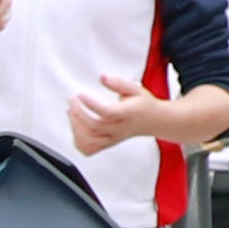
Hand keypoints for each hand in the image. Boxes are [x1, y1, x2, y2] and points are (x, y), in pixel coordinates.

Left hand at [70, 78, 228, 157]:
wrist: (157, 121)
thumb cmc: (145, 105)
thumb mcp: (135, 88)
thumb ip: (117, 83)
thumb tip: (102, 77)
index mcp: (126, 114)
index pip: (106, 112)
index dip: (90, 104)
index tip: (80, 94)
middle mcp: (119, 129)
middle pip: (94, 127)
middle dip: (78, 113)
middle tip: (71, 100)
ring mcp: (113, 138)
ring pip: (89, 141)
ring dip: (76, 127)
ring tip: (71, 112)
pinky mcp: (108, 144)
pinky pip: (90, 150)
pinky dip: (78, 142)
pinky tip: (76, 129)